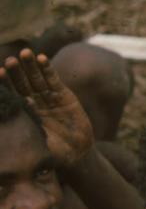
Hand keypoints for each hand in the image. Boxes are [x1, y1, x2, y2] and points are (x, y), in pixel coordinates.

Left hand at [1, 49, 93, 170]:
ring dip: (30, 66)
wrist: (77, 152)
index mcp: (23, 115)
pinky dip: (48, 69)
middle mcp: (33, 104)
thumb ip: (27, 135)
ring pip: (36, 79)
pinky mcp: (63, 95)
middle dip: (16, 72)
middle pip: (22, 85)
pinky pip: (53, 80)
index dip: (5, 85)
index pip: (11, 97)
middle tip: (10, 61)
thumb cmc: (54, 155)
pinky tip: (41, 59)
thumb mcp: (37, 148)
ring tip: (25, 53)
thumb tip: (14, 124)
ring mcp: (48, 98)